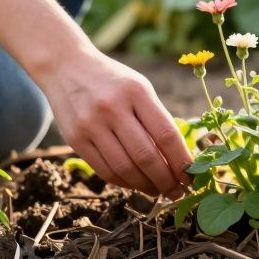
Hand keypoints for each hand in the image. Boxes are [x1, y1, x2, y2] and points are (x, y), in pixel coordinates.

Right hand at [38, 50, 191, 198]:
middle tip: (178, 192)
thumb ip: (156, 118)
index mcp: (137, 92)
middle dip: (167, 181)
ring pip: (125, 168)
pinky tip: (136, 184)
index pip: (166, 134)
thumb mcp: (139, 87)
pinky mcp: (75, 139)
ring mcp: (91, 124)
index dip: (181, 161)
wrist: (66, 66)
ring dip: (146, 186)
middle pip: (146, 156)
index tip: (192, 177)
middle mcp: (113, 107)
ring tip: (159, 191)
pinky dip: (124, 182)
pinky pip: (104, 170)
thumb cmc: (114, 81)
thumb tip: (179, 160)